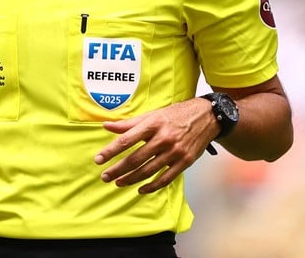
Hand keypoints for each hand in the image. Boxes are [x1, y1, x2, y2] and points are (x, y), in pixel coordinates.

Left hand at [94, 98, 213, 193]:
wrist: (206, 117)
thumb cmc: (175, 115)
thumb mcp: (152, 115)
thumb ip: (129, 123)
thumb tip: (106, 126)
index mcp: (153, 124)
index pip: (126, 140)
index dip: (110, 151)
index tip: (98, 159)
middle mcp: (163, 138)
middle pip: (135, 159)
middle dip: (117, 170)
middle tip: (105, 177)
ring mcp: (175, 151)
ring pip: (148, 171)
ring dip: (131, 179)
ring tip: (118, 183)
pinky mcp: (185, 162)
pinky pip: (165, 179)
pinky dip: (152, 186)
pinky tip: (141, 189)